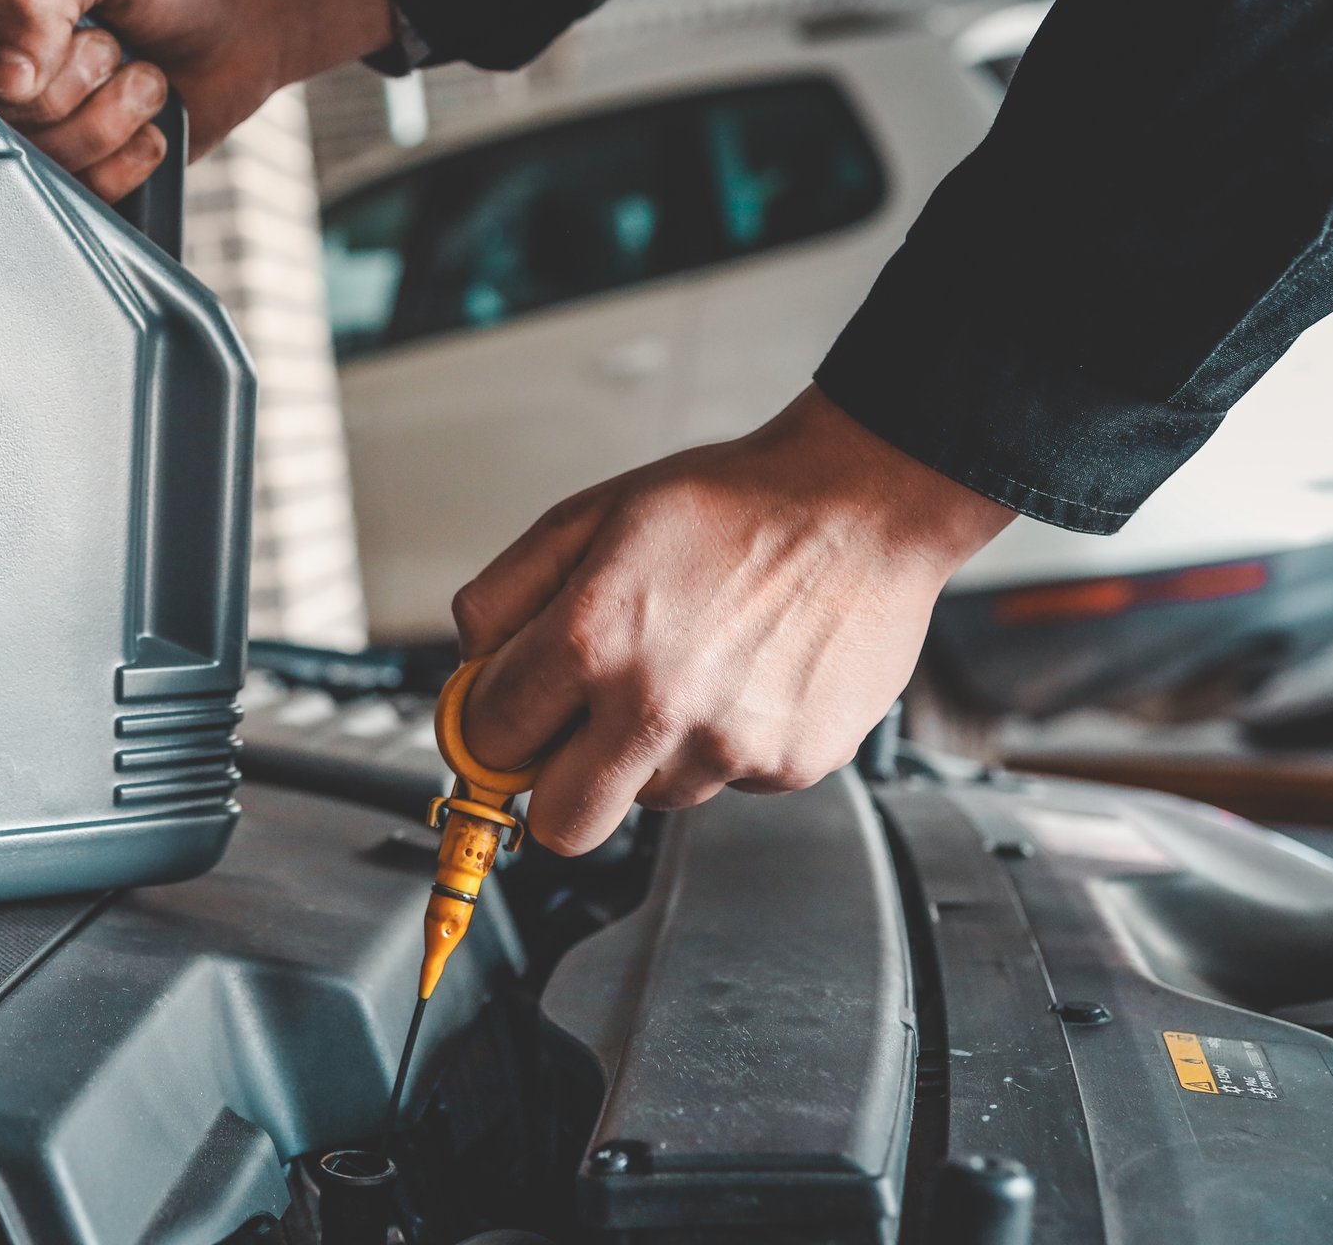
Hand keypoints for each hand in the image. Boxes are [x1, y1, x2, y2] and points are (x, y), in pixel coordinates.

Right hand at [0, 0, 391, 199]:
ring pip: (42, 163)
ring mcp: (36, 128)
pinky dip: (131, 157)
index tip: (65, 30)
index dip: (3, 58)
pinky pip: (84, 195)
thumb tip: (7, 80)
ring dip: (112, 117)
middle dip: (76, 83)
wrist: (246, 20)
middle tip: (112, 44)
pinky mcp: (79, 173)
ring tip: (138, 74)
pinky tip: (147, 119)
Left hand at [453, 387, 1013, 854]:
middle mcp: (656, 708)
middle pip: (562, 827)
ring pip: (648, 800)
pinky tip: (740, 677)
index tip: (504, 719)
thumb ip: (504, 596)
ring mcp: (729, 748)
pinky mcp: (790, 768)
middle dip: (554, 785)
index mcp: (591, 640)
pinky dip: (718, 744)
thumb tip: (470, 666)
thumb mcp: (587, 517)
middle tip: (574, 731)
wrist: (862, 505)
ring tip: (685, 671)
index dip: (488, 728)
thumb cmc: (729, 505)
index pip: (489, 743)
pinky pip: (723, 782)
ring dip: (646, 754)